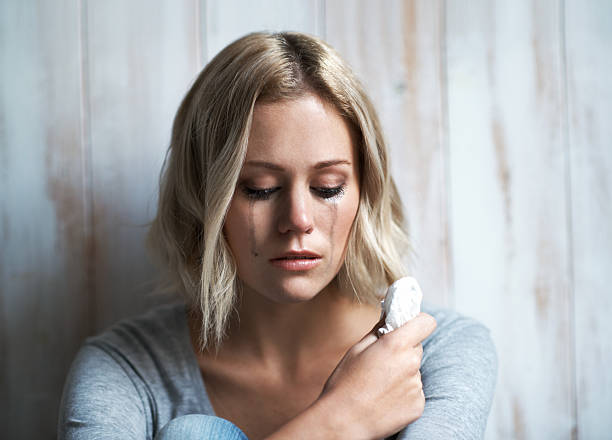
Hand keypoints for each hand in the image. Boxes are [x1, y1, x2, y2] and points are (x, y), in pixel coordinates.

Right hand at [317, 312, 436, 438]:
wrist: (344, 421)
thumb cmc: (345, 384)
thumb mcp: (356, 349)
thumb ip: (378, 330)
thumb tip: (389, 317)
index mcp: (396, 345)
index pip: (426, 323)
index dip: (418, 322)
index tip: (408, 326)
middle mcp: (411, 363)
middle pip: (417, 348)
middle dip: (403, 350)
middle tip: (382, 360)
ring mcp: (416, 386)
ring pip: (414, 370)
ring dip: (402, 372)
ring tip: (379, 384)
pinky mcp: (418, 405)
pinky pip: (414, 391)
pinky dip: (403, 392)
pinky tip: (384, 398)